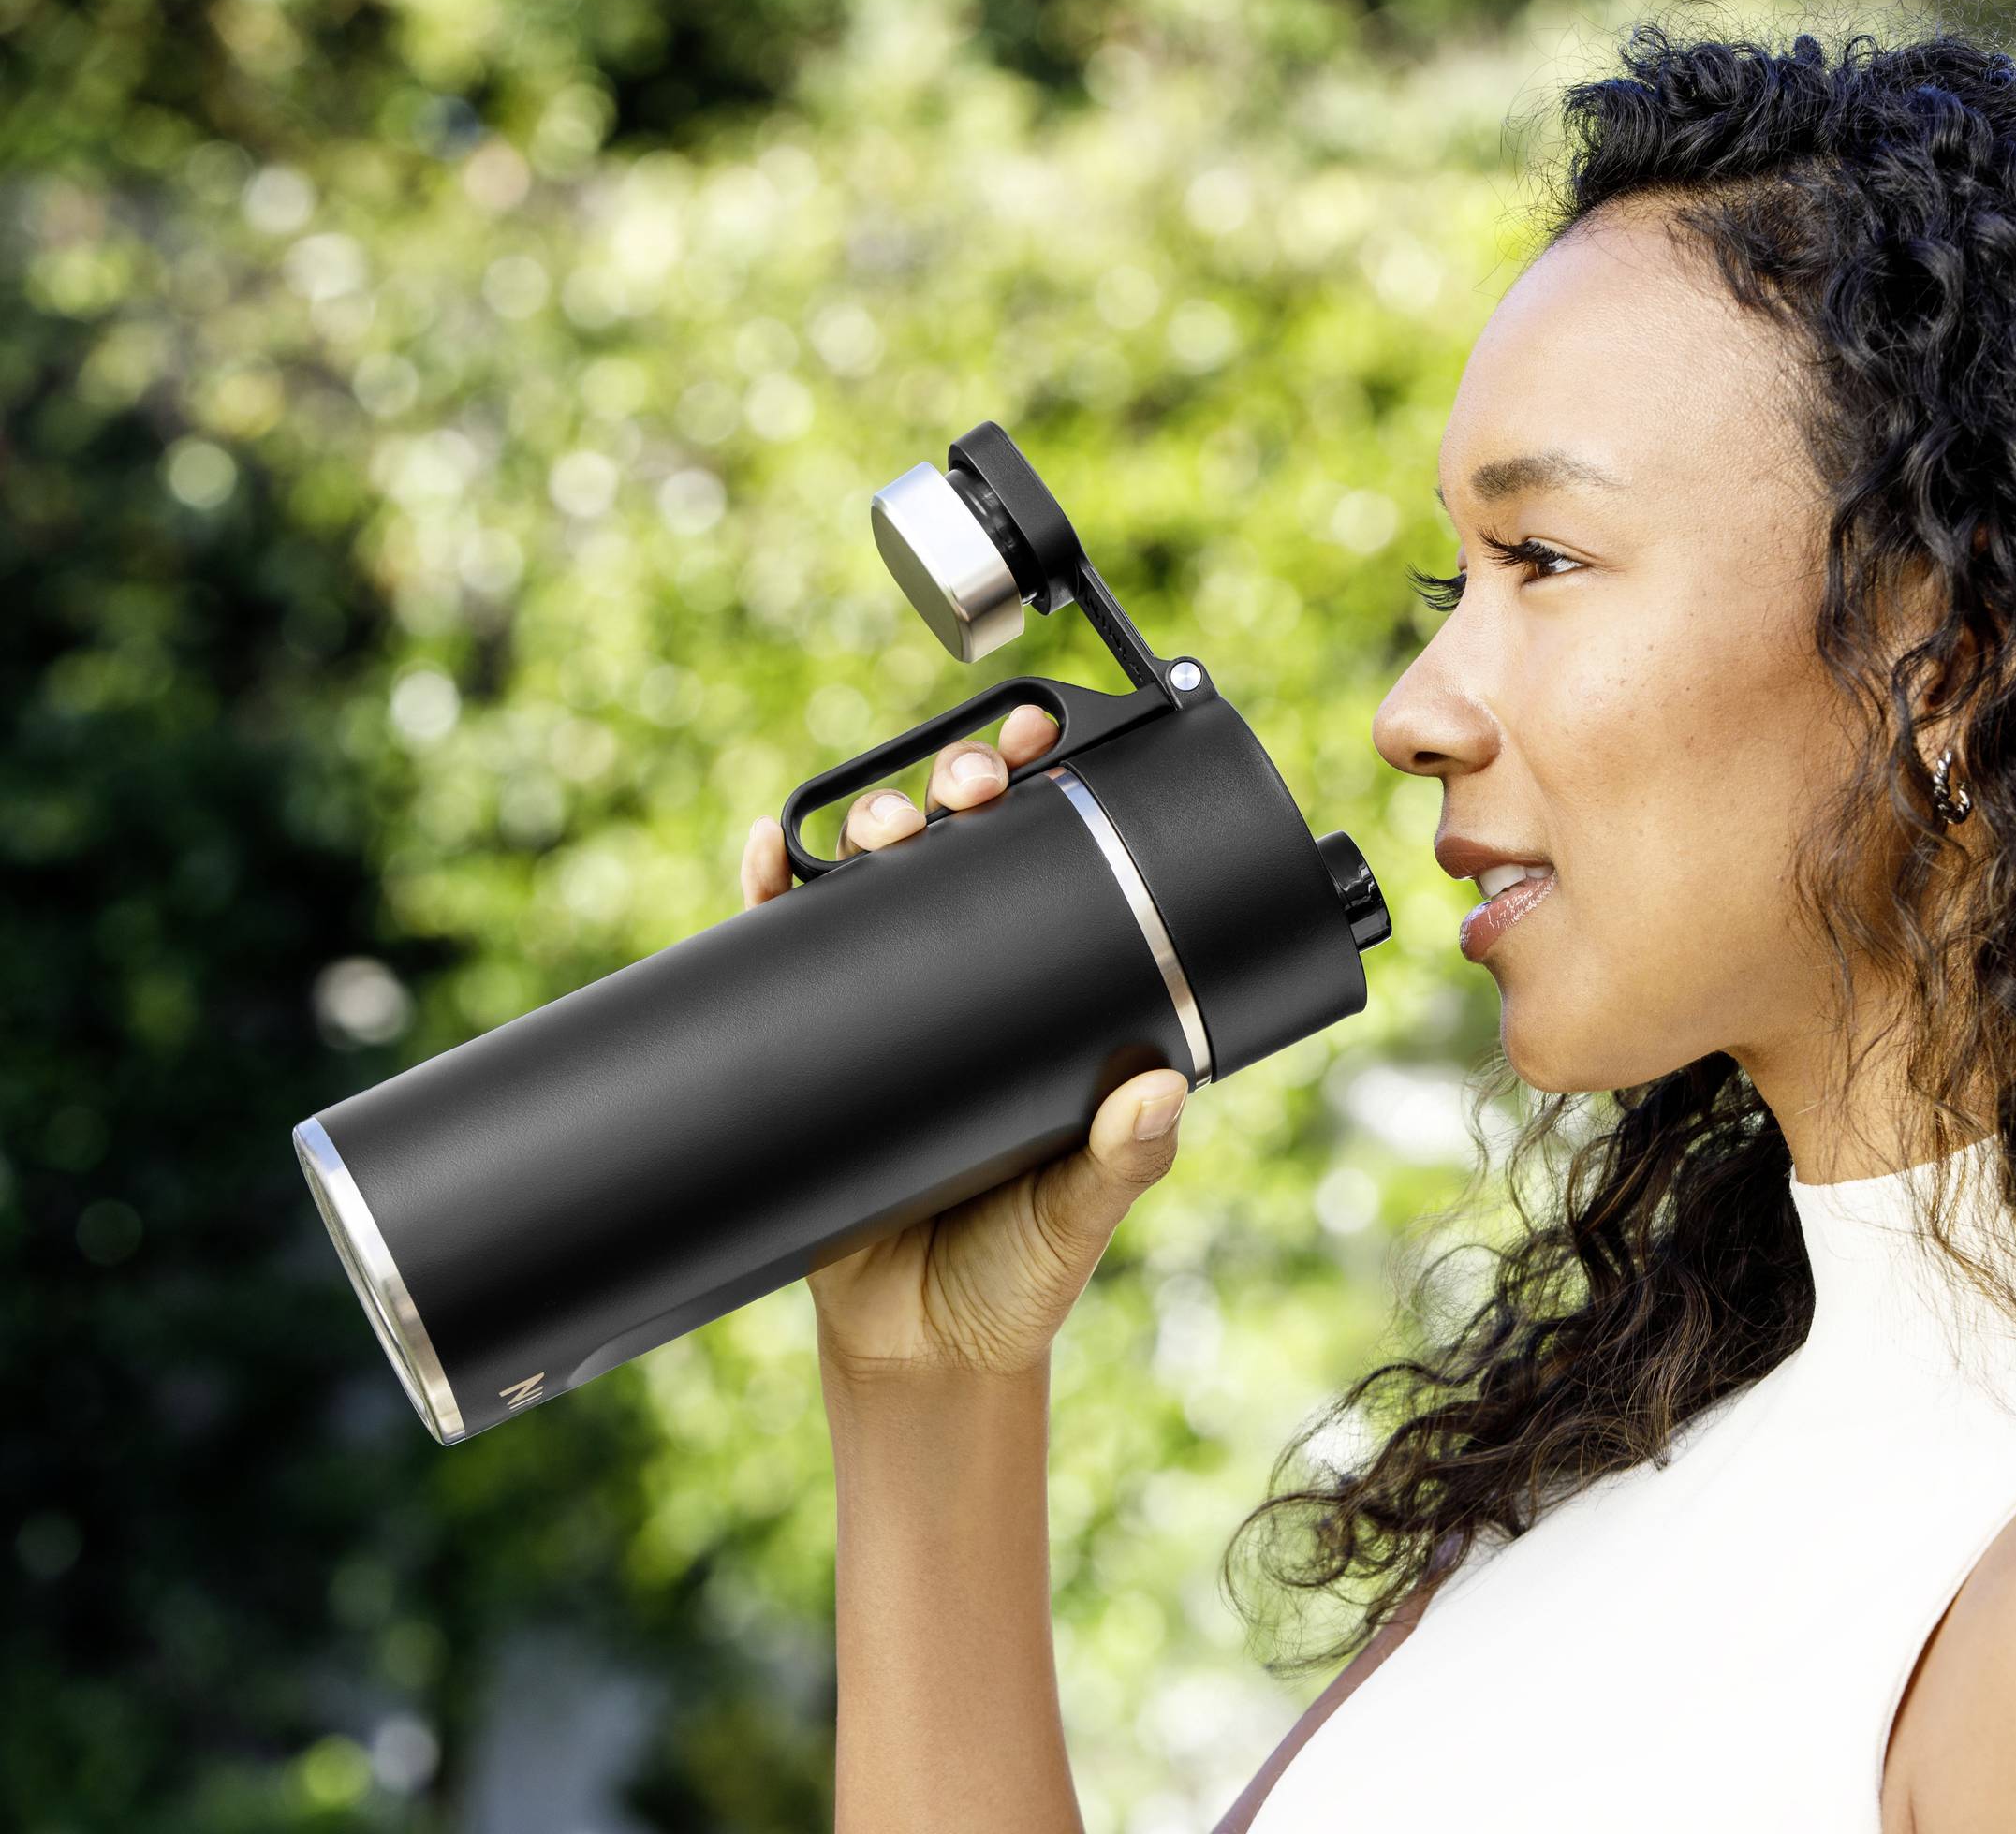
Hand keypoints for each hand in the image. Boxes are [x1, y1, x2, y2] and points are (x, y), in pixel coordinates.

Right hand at [738, 704, 1192, 1381]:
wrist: (920, 1352)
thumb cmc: (1019, 1274)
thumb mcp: (1083, 1211)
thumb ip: (1123, 1157)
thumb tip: (1160, 1090)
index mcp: (1044, 1006)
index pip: (1050, 877)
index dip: (1048, 801)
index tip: (1052, 746)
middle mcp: (964, 990)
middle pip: (959, 857)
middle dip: (961, 795)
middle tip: (974, 786)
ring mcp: (884, 1008)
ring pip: (873, 886)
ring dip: (873, 826)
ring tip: (888, 822)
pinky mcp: (809, 1048)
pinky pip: (781, 956)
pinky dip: (772, 894)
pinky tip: (773, 854)